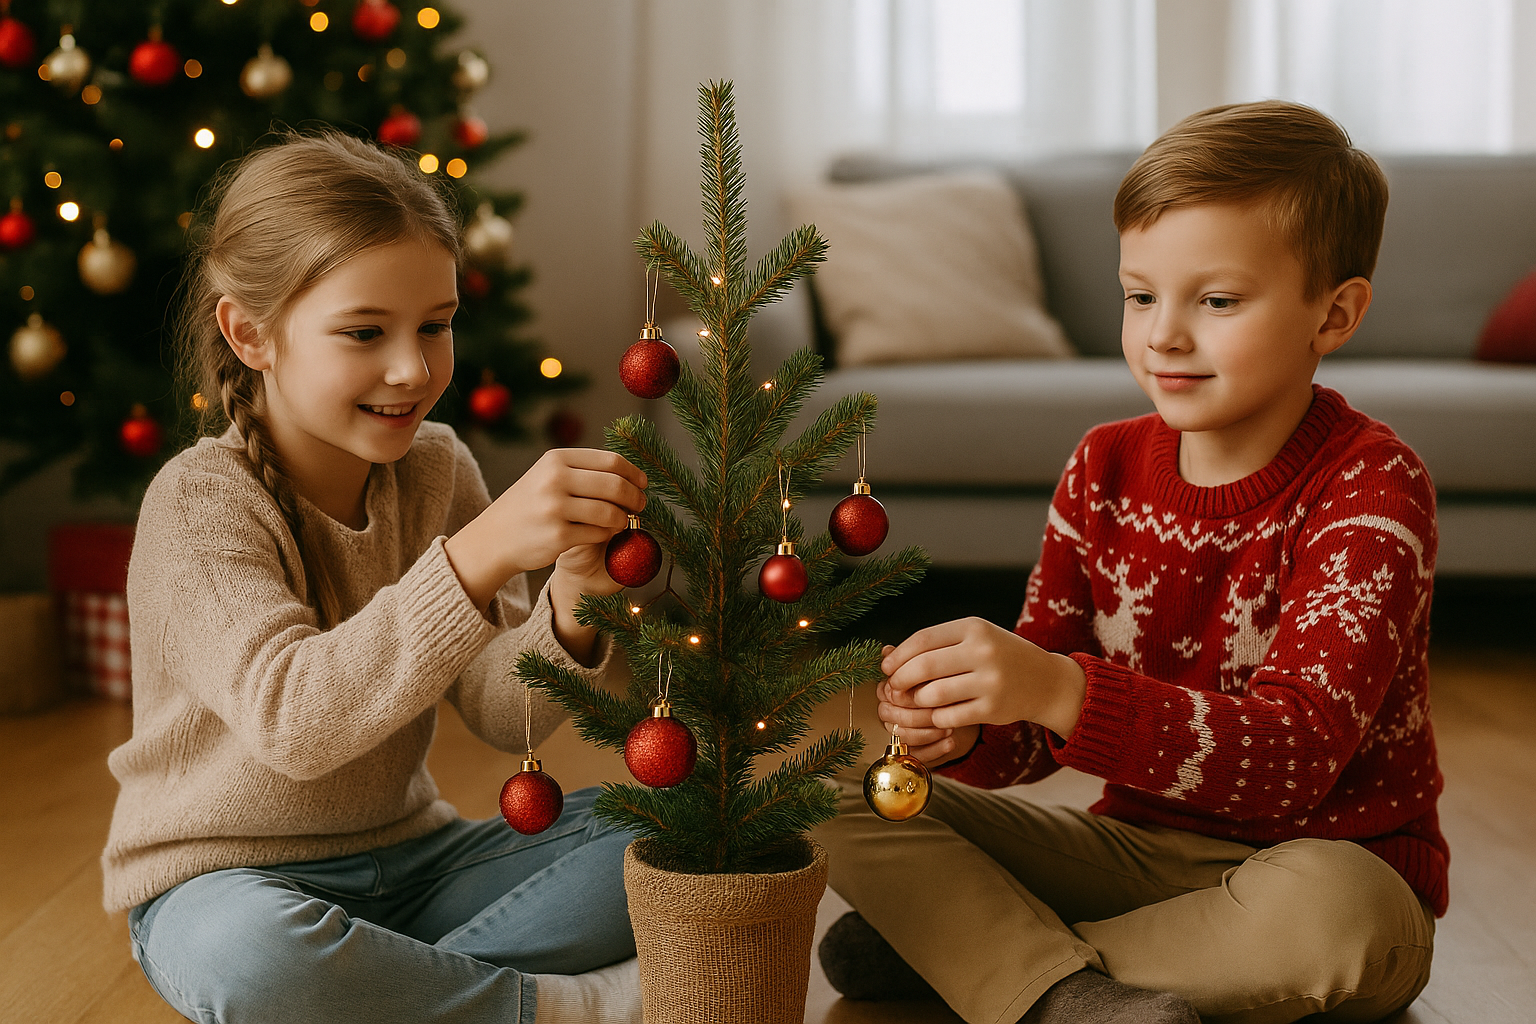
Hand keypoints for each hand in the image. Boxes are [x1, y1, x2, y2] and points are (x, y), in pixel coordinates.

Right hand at [445, 448, 646, 613]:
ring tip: (622, 521)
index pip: (610, 461)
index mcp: (556, 459)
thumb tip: (629, 472)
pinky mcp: (558, 536)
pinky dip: (607, 534)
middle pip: (615, 485)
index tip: (643, 483)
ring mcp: (555, 508)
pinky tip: (604, 534)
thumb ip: (583, 470)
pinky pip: (599, 534)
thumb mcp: (547, 475)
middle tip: (641, 505)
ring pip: (610, 512)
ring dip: (623, 519)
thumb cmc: (529, 505)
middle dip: (635, 497)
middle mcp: (555, 480)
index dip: (633, 473)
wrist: (494, 537)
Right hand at [872, 649, 977, 766]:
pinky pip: (917, 755)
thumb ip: (916, 659)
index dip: (906, 693)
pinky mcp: (914, 750)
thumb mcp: (937, 669)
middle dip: (917, 714)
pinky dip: (935, 750)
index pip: (887, 693)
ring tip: (950, 726)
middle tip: (942, 711)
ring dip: (927, 733)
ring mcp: (901, 732)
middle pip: (892, 716)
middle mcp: (891, 711)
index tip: (930, 688)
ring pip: (903, 737)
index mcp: (889, 689)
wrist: (968, 705)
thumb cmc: (949, 682)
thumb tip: (887, 650)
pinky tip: (951, 741)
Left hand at [879, 618, 1085, 743]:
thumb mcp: (974, 638)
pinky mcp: (992, 709)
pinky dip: (936, 718)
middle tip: (894, 687)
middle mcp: (983, 651)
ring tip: (918, 700)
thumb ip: (937, 644)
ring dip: (917, 701)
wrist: (1045, 681)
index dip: (899, 655)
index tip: (887, 667)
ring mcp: (990, 681)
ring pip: (933, 694)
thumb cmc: (1000, 656)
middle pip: (924, 666)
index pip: (923, 639)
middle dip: (900, 679)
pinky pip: (948, 717)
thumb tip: (887, 655)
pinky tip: (938, 713)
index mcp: (974, 628)